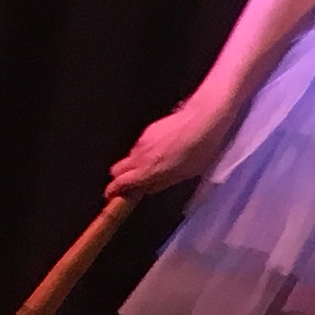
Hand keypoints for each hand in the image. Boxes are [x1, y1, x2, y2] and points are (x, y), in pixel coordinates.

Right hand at [111, 91, 236, 194]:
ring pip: (130, 156)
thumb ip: (160, 183)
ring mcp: (142, 141)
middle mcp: (140, 155)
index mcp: (147, 170)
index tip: (111, 195)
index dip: (113, 190)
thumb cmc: (199, 150)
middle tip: (132, 182)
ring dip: (136, 163)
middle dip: (120, 177)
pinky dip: (145, 151)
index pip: (119, 182)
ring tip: (155, 165)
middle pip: (117, 169)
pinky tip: (163, 150)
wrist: (202, 119)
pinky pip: (140, 145)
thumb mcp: (184, 174)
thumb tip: (145, 190)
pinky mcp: (148, 130)